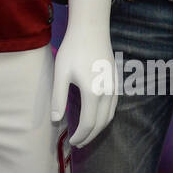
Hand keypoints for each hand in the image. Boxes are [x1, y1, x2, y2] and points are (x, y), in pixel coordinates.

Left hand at [52, 32, 117, 146]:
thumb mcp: (61, 73)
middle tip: (78, 143)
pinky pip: (113, 106)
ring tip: (86, 134)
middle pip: (102, 124)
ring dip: (99, 128)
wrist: (91, 29)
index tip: (71, 141)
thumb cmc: (73, 49)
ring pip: (110, 116)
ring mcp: (114, 87)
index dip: (80, 136)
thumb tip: (56, 120)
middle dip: (90, 136)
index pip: (89, 124)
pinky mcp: (116, 81)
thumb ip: (59, 98)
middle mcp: (107, 93)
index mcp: (93, 93)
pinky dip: (105, 117)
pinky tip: (96, 117)